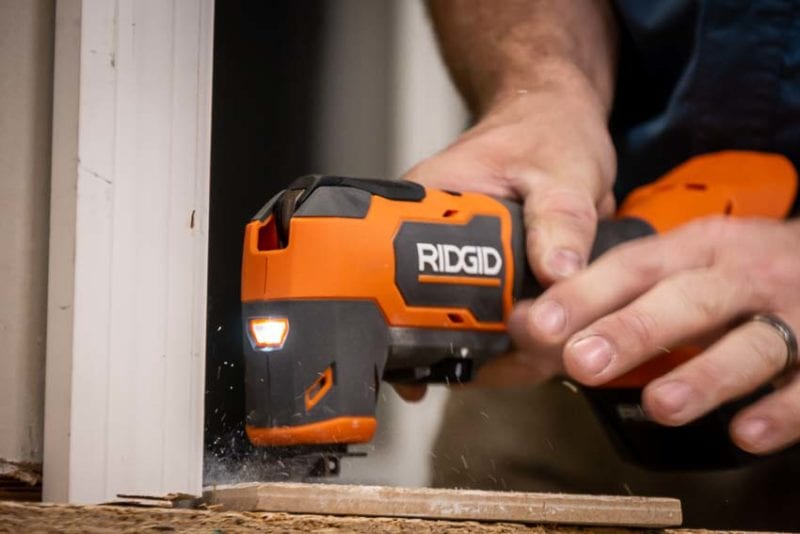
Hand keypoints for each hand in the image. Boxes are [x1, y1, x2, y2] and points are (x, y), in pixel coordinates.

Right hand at [397, 77, 615, 400]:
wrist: (556, 122)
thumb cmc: (546, 130)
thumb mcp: (562, 168)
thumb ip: (562, 217)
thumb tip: (557, 270)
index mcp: (426, 201)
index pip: (405, 272)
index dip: (430, 319)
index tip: (471, 344)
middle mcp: (428, 235)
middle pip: (429, 313)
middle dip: (472, 347)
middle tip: (515, 361)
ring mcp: (452, 258)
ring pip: (457, 323)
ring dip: (493, 351)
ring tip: (527, 360)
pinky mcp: (480, 275)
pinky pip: (485, 320)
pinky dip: (507, 342)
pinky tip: (526, 355)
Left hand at [513, 216, 799, 453]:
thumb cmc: (745, 273)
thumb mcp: (687, 265)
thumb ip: (617, 296)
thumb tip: (533, 325)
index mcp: (700, 248)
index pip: (634, 267)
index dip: (585, 294)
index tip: (539, 323)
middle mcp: (744, 275)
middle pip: (688, 300)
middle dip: (634, 330)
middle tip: (584, 360)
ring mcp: (795, 313)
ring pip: (753, 344)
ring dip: (706, 374)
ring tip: (662, 405)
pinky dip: (781, 410)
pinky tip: (746, 432)